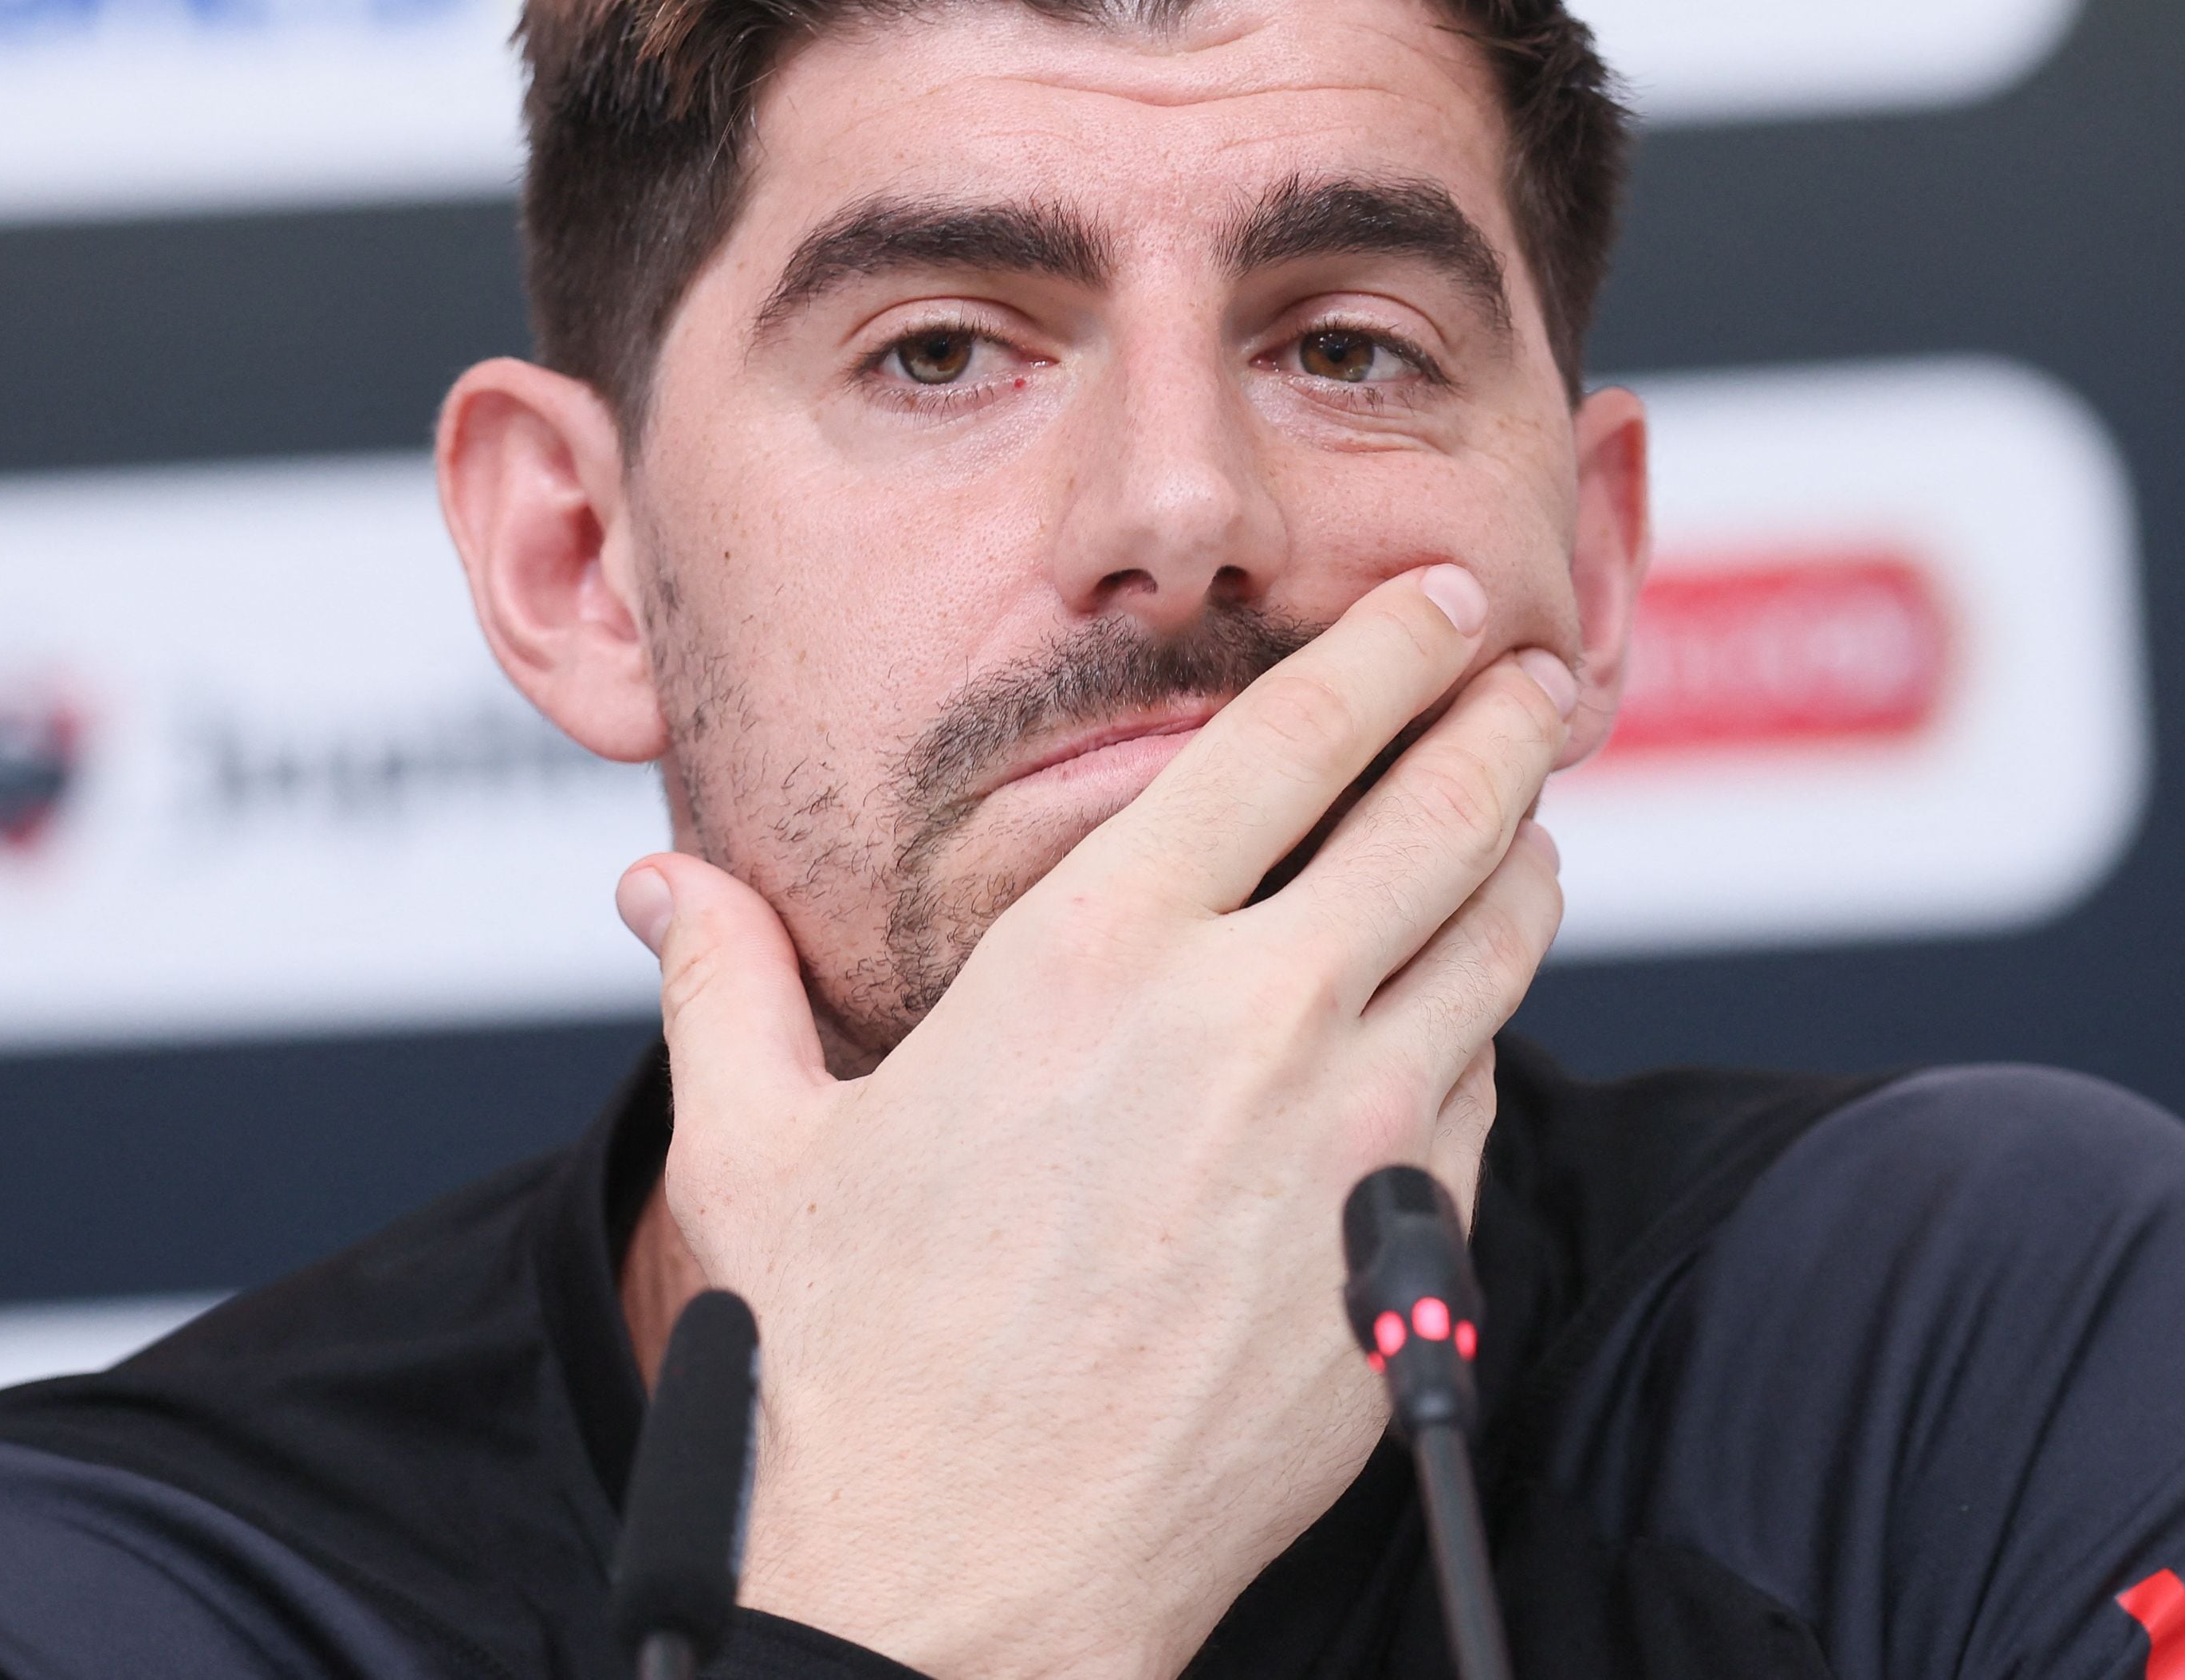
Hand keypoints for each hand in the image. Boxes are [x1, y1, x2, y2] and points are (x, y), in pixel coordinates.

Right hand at [624, 567, 1570, 1679]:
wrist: (958, 1589)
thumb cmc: (846, 1372)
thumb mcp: (754, 1146)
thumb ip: (720, 980)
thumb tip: (656, 885)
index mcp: (1094, 956)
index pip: (1291, 739)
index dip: (1388, 648)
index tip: (1436, 603)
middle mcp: (1246, 1023)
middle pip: (1443, 812)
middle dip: (1502, 723)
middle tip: (1528, 681)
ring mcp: (1347, 1144)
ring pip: (1496, 947)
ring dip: (1521, 866)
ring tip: (1524, 829)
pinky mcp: (1404, 1260)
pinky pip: (1482, 1097)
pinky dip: (1479, 1033)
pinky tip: (1454, 1021)